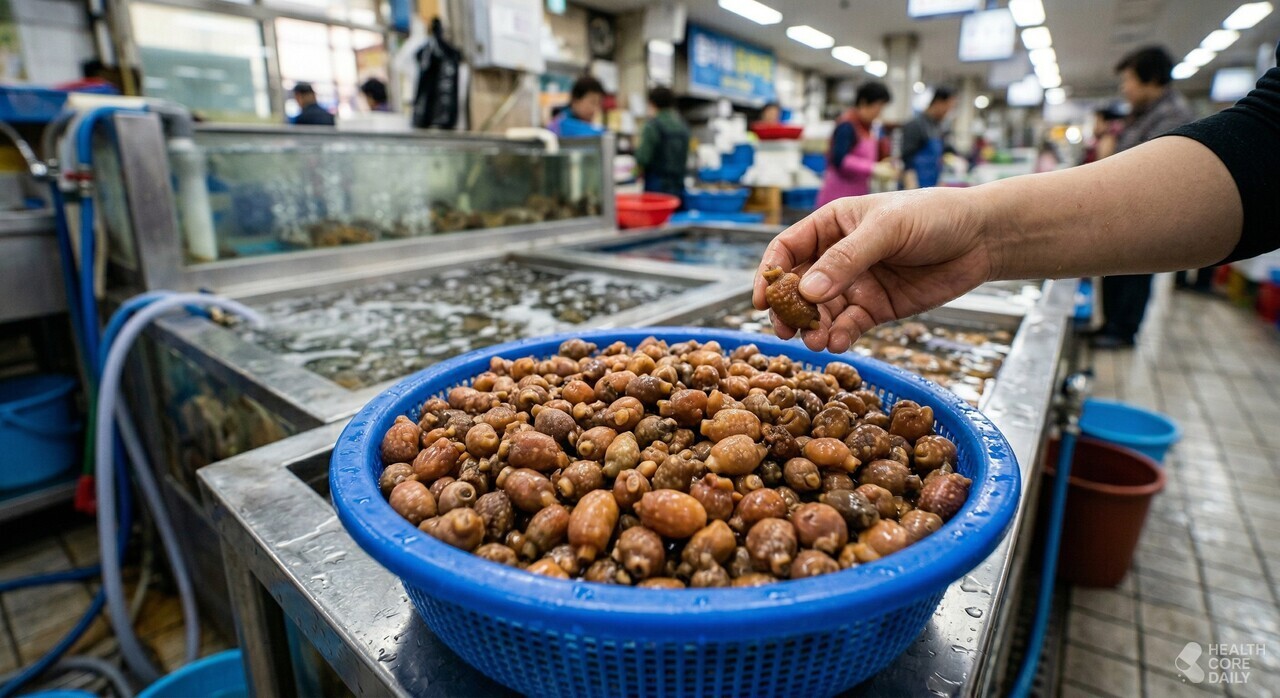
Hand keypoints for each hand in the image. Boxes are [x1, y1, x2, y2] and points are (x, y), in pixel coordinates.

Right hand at [752, 188, 995, 353]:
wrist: (981, 238)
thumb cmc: (932, 217)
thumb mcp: (886, 229)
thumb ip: (846, 260)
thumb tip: (807, 293)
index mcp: (832, 225)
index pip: (788, 250)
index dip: (770, 274)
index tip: (762, 300)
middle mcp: (838, 257)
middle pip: (798, 287)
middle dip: (789, 310)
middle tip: (786, 329)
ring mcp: (856, 284)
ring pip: (821, 312)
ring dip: (813, 327)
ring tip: (814, 340)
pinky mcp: (876, 309)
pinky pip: (848, 326)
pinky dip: (839, 336)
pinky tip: (837, 342)